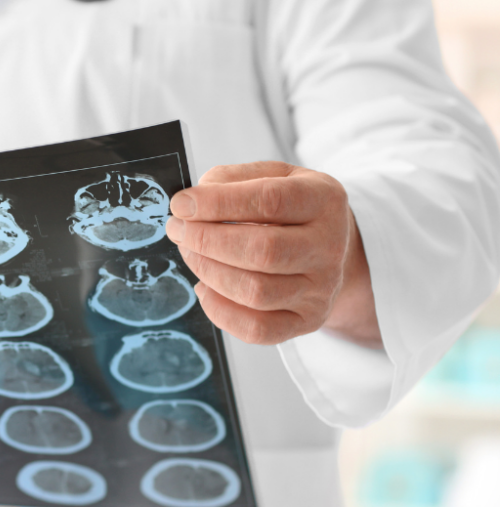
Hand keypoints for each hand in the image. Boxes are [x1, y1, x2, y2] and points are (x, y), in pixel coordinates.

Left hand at [167, 161, 381, 347]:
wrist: (329, 246)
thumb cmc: (290, 208)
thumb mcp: (271, 176)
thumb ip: (231, 180)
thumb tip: (191, 204)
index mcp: (324, 199)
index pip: (269, 200)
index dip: (218, 203)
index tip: (181, 205)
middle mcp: (329, 246)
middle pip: (262, 251)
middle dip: (206, 241)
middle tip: (177, 230)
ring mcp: (322, 289)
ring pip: (255, 292)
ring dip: (208, 272)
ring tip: (190, 253)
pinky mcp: (309, 320)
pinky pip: (257, 330)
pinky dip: (220, 311)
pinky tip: (205, 288)